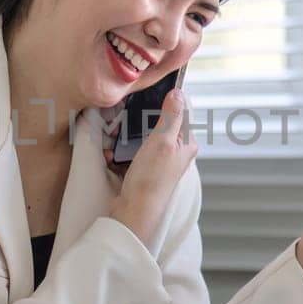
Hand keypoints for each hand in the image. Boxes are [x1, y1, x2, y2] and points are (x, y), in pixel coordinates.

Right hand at [107, 89, 196, 242]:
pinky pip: (134, 148)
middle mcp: (177, 150)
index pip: (183, 110)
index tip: (150, 94)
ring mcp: (161, 159)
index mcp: (187, 142)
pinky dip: (123, 148)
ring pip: (145, 133)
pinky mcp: (146, 167)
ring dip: (129, 134)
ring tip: (118, 137)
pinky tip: (115, 154)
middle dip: (142, 118)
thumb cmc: (152, 180)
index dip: (168, 98)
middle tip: (129, 118)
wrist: (135, 211)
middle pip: (162, 120)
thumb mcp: (163, 141)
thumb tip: (178, 93)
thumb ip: (172, 116)